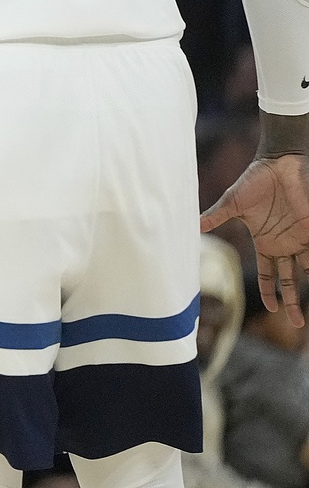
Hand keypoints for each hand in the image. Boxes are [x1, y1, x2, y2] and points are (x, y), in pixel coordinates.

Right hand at [202, 153, 308, 326]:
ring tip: (306, 314)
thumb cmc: (254, 181)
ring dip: (306, 291)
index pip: (269, 275)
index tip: (273, 309)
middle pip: (290, 281)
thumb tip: (191, 227)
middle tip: (296, 325)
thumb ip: (215, 217)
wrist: (278, 164)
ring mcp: (299, 239)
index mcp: (265, 243)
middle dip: (293, 303)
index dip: (270, 292)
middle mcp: (284, 245)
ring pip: (305, 272)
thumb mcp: (232, 203)